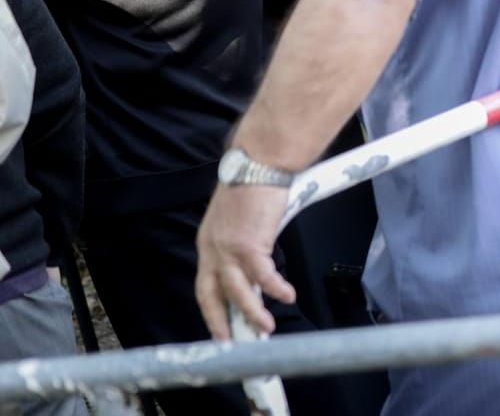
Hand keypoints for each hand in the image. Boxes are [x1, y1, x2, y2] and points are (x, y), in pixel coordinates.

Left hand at [195, 184, 293, 339]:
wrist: (259, 164)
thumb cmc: (253, 182)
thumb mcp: (237, 216)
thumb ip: (239, 237)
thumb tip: (255, 255)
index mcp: (207, 242)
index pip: (205, 283)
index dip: (211, 306)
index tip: (220, 323)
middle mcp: (212, 249)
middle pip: (211, 295)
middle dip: (219, 321)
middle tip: (229, 341)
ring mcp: (229, 248)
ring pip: (237, 292)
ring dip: (252, 313)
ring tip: (266, 329)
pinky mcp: (250, 245)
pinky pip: (264, 276)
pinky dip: (276, 289)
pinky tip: (288, 296)